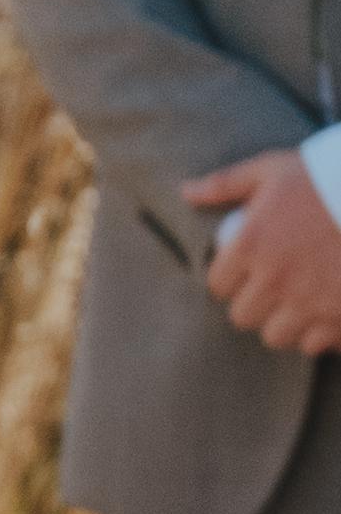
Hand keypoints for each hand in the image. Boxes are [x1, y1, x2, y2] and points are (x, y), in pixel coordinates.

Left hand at [184, 151, 340, 354]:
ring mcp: (309, 303)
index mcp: (251, 244)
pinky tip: (326, 313)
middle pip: (243, 316)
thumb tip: (188, 191)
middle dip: (253, 304)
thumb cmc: (325, 177)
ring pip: (276, 336)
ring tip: (296, 304)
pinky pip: (316, 344)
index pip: (217, 285)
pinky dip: (319, 333)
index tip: (241, 274)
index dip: (227, 280)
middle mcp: (275, 279)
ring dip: (284, 323)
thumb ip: (228, 183)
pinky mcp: (339, 318)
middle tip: (270, 290)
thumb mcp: (274, 170)